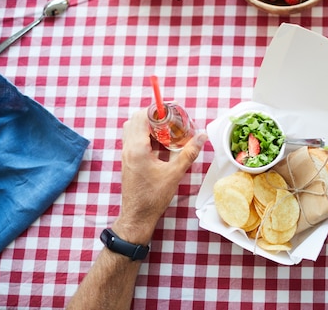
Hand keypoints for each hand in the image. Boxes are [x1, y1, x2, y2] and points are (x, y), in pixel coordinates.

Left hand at [113, 109, 206, 243]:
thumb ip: (188, 153)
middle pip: (135, 120)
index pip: (141, 117)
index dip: (156, 111)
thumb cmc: (154, 196)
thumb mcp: (175, 173)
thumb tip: (201, 137)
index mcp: (137, 148)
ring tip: (166, 133)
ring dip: (148, 126)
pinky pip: (133, 140)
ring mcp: (125, 155)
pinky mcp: (127, 161)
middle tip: (170, 122)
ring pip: (132, 129)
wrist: (137, 216)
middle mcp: (128, 148)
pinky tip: (160, 146)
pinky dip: (145, 136)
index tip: (171, 113)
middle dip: (153, 117)